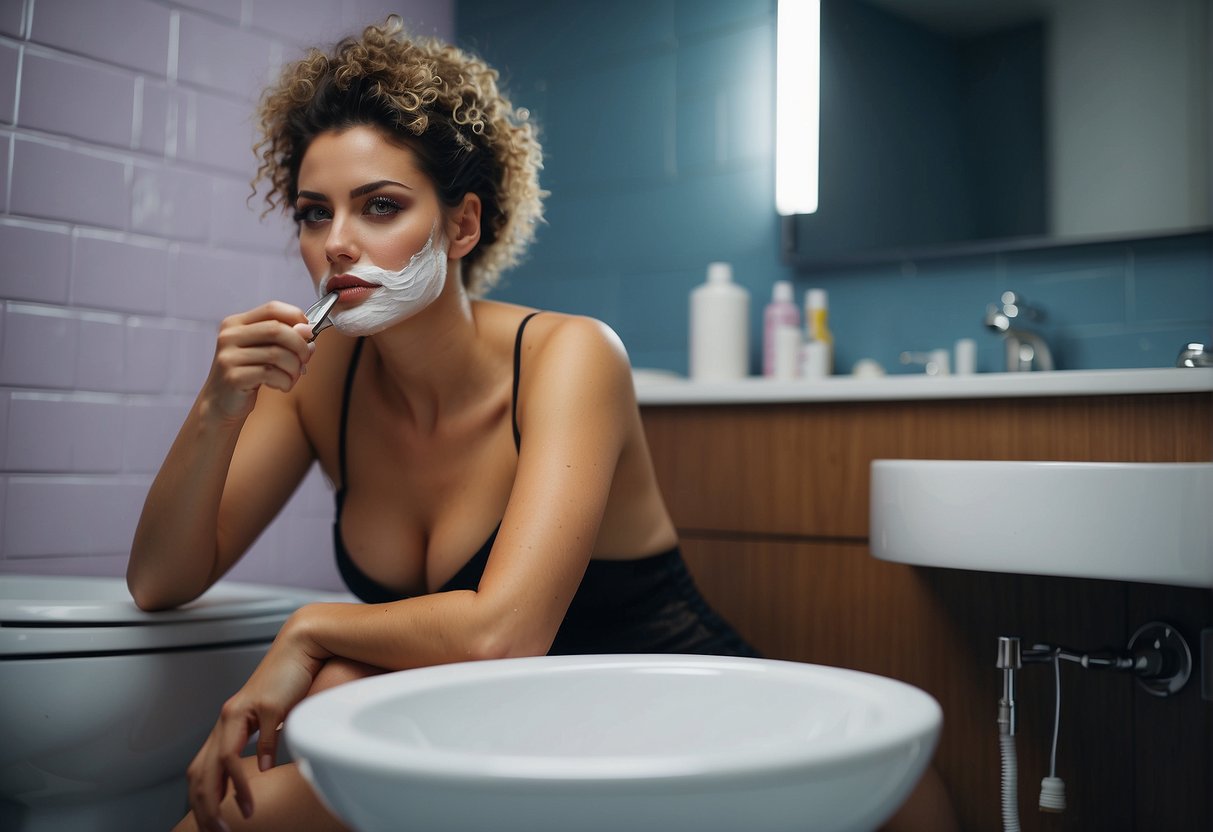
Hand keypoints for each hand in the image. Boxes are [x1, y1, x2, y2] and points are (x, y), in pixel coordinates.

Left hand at [186, 611, 327, 830]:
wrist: (301, 648)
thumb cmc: (288, 681)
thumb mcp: (269, 719)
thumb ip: (260, 741)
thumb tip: (260, 769)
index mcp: (226, 725)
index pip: (199, 771)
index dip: (200, 802)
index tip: (212, 825)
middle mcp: (228, 718)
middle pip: (202, 770)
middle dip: (206, 806)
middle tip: (217, 830)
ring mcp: (245, 710)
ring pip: (224, 758)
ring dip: (233, 790)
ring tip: (243, 811)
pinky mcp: (267, 703)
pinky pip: (261, 736)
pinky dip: (261, 758)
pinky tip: (267, 772)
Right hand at [203, 301, 316, 421]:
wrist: (221, 403)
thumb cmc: (247, 374)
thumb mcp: (264, 351)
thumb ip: (283, 338)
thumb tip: (307, 330)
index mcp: (236, 323)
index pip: (272, 308)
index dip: (296, 317)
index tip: (308, 332)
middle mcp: (229, 336)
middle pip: (277, 330)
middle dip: (300, 345)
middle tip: (305, 360)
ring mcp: (229, 356)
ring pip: (277, 354)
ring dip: (294, 368)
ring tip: (293, 377)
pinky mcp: (233, 377)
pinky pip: (271, 374)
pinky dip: (285, 381)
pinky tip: (282, 385)